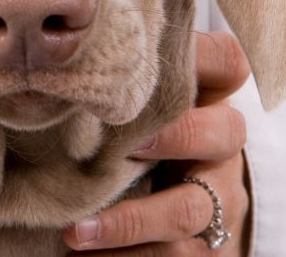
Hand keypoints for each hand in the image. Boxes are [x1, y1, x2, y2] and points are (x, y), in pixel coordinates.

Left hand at [63, 31, 251, 255]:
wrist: (169, 201)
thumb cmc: (135, 138)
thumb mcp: (133, 105)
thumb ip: (117, 81)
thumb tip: (57, 50)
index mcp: (207, 99)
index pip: (228, 62)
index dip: (203, 61)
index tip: (146, 81)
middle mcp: (222, 147)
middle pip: (224, 132)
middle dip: (174, 137)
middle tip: (124, 147)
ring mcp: (220, 198)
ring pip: (189, 208)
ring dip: (129, 222)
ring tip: (75, 230)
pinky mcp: (210, 247)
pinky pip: (176, 256)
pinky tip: (82, 255)